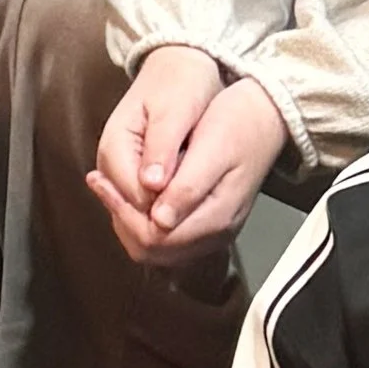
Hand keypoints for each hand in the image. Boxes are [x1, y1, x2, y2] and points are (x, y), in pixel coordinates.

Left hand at [89, 72, 289, 266]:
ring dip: (128, 218)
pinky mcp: (207, 221)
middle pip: (152, 249)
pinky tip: (132, 192)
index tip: (102, 180)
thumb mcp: (212, 148)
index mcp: (216, 216)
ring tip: (110, 185)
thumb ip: (186, 187)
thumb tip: (157, 220)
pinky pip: (166, 235)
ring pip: (155, 246)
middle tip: (101, 183)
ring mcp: (212, 230)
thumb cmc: (239, 124)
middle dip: (122, 217)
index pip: (155, 237)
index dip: (123, 212)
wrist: (267, 118)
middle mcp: (215, 232)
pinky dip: (142, 216)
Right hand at [93, 45, 225, 222]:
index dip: (167, 210)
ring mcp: (118, 174)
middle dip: (167, 218)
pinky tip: (195, 203)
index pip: (136, 199)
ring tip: (204, 206)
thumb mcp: (176, 110)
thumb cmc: (180, 83)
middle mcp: (109, 167)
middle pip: (133, 213)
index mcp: (114, 149)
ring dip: (169, 218)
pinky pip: (146, 208)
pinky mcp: (131, 178)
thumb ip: (163, 147)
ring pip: (139, 215)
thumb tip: (152, 184)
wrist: (178, 68)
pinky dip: (169, 210)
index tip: (201, 205)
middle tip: (207, 209)